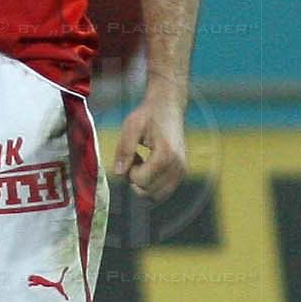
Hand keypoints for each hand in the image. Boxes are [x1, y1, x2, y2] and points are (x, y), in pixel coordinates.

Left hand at [113, 85, 187, 200]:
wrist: (168, 107)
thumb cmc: (148, 115)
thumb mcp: (131, 127)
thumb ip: (124, 150)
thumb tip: (118, 173)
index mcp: (166, 154)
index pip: (141, 180)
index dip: (129, 172)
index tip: (131, 155)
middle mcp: (178, 165)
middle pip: (148, 191)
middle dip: (135, 179)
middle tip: (134, 158)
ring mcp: (182, 170)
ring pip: (156, 194)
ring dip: (144, 182)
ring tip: (141, 162)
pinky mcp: (182, 172)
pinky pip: (163, 190)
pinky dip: (152, 183)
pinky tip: (148, 165)